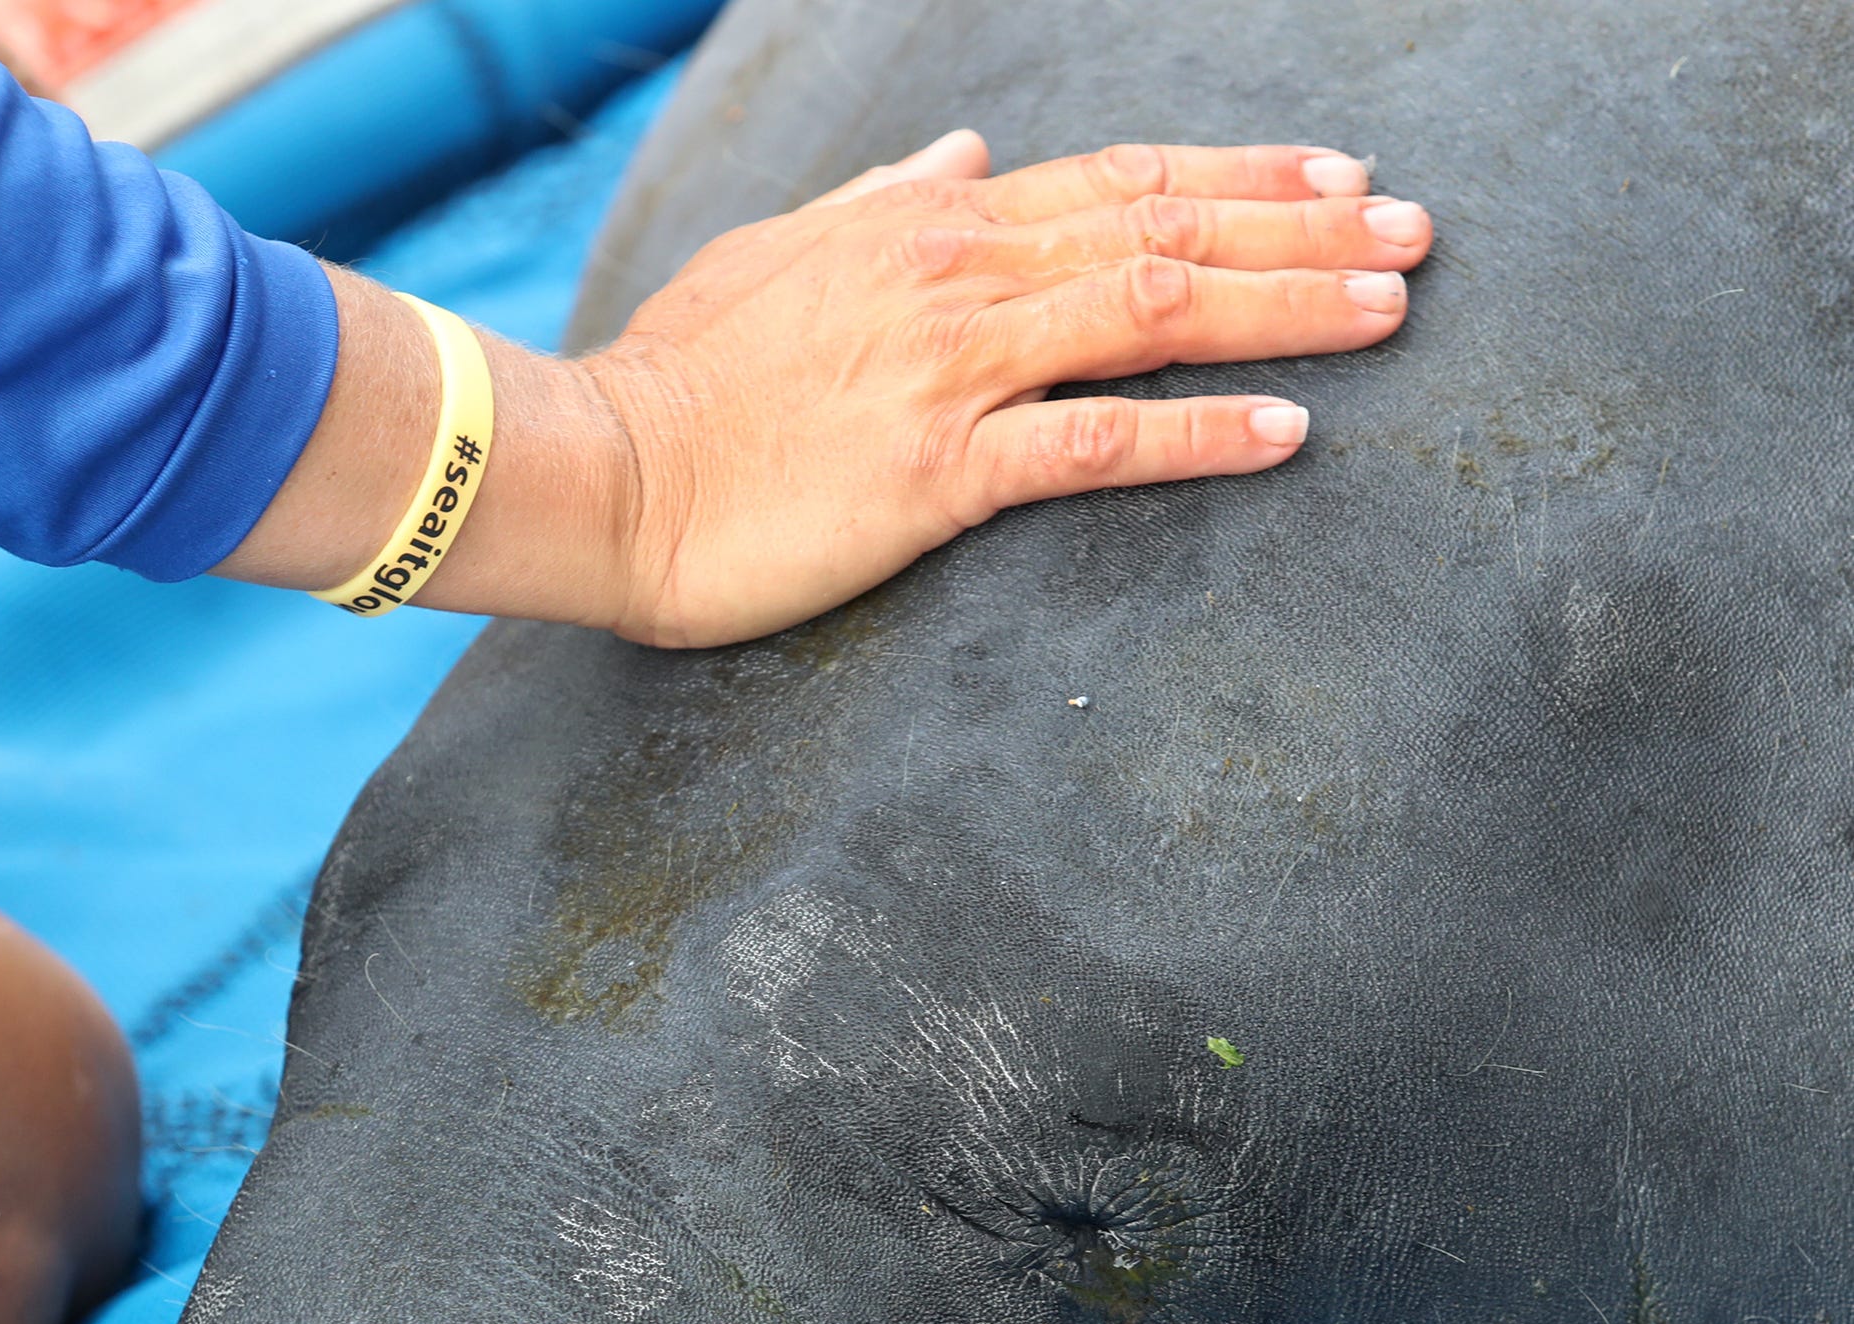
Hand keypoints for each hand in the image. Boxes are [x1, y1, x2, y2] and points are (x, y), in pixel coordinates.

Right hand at [221, 134, 1431, 647]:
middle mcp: (958, 274)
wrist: (604, 471)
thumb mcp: (781, 255)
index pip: (1117, 180)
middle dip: (1303, 230)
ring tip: (1391, 312)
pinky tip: (1287, 434)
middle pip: (1164, 228)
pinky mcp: (937, 470)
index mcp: (928, 225)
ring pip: (1153, 310)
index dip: (1238, 178)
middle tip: (1416, 237)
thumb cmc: (683, 376)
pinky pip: (1094, 442)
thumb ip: (881, 203)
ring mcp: (952, 368)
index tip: (1334, 182)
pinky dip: (1197, 432)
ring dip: (1284, 310)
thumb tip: (959, 154)